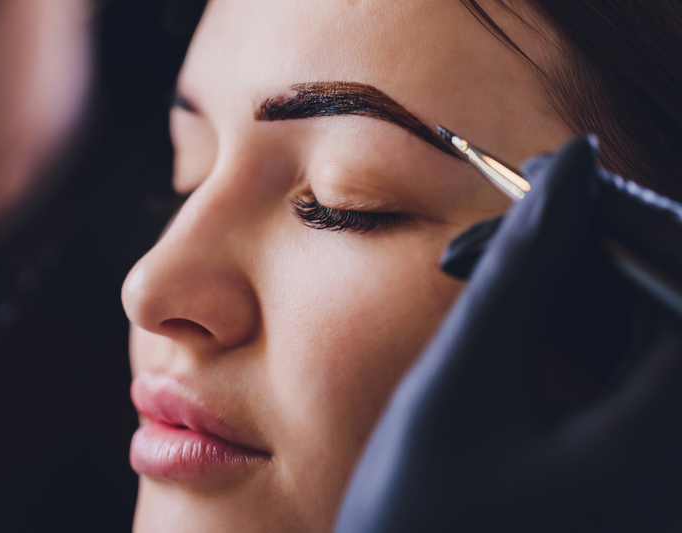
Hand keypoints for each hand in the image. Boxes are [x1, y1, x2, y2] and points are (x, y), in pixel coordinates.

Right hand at [334, 138, 681, 531]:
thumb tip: (573, 163)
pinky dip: (569, 331)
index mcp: (666, 441)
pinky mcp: (634, 463)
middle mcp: (677, 453)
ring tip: (476, 277)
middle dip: (582, 253)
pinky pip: (625, 368)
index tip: (545, 175)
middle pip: (663, 301)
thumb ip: (524, 266)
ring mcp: (658, 462)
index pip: (679, 279)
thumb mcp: (465, 379)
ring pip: (641, 329)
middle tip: (484, 240)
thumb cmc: (421, 512)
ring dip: (568, 290)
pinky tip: (509, 320)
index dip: (621, 214)